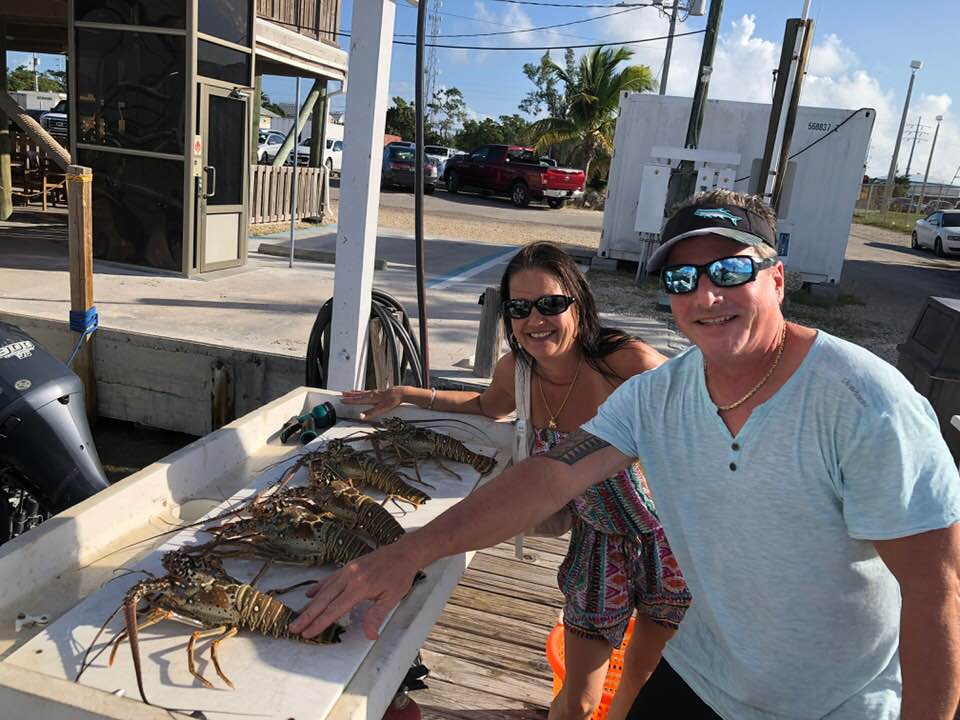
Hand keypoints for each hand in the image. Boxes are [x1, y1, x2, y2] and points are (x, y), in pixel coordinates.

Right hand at [289, 540, 421, 640]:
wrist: (404, 552)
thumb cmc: (399, 575)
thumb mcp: (392, 598)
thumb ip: (377, 615)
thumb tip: (369, 635)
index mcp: (359, 587)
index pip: (335, 609)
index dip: (320, 622)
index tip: (308, 632)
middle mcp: (349, 577)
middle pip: (324, 600)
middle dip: (308, 616)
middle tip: (294, 628)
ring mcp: (347, 570)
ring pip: (324, 590)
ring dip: (310, 604)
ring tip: (298, 616)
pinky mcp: (348, 566)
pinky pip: (329, 579)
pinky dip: (318, 587)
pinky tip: (309, 595)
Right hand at [341, 388, 405, 419]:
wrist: (401, 393)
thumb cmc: (393, 400)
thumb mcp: (381, 409)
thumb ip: (371, 413)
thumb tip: (361, 417)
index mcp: (371, 398)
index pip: (358, 400)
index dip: (350, 401)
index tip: (342, 400)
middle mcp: (372, 394)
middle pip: (358, 395)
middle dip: (349, 396)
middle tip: (342, 395)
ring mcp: (375, 392)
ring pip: (362, 392)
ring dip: (354, 393)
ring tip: (348, 392)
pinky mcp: (379, 391)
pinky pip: (367, 391)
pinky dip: (362, 391)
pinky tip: (363, 392)